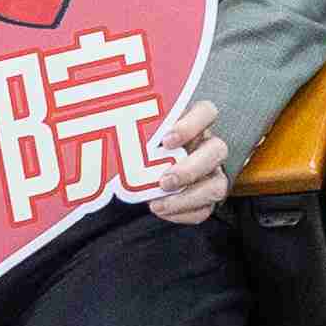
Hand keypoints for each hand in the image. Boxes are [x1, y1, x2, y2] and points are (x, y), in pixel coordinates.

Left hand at [144, 92, 231, 221]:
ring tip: (159, 203)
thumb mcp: (138, 131)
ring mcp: (212, 173)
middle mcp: (208, 146)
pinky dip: (183, 213)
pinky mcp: (206, 197)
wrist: (137, 170)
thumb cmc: (139, 143)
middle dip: (191, 168)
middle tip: (164, 181)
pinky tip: (160, 209)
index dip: (191, 125)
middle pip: (218, 150)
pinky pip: (205, 209)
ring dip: (189, 197)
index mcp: (195, 123)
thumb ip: (134, 128)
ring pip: (218, 185)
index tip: (166, 140)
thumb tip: (107, 127)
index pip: (207, 112)